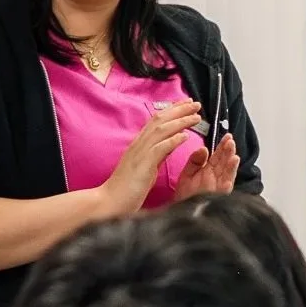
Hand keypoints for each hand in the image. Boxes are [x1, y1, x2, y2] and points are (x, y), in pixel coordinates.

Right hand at [98, 101, 201, 216]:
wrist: (109, 203)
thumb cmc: (126, 188)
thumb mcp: (144, 167)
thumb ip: (156, 154)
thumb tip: (169, 144)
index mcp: (139, 145)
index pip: (156, 122)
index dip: (172, 111)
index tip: (186, 104)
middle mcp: (138, 145)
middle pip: (160, 121)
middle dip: (179, 110)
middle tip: (195, 103)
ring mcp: (140, 154)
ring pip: (161, 131)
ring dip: (180, 122)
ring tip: (196, 117)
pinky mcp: (143, 166)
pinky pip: (159, 149)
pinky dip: (172, 140)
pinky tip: (185, 136)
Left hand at [172, 133, 239, 201]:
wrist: (178, 213)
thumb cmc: (184, 196)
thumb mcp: (187, 174)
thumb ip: (194, 161)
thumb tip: (203, 148)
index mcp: (208, 170)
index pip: (218, 156)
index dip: (222, 146)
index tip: (227, 136)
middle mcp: (215, 177)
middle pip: (224, 162)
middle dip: (228, 152)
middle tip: (230, 141)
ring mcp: (217, 187)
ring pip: (227, 175)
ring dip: (231, 166)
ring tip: (234, 156)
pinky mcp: (216, 198)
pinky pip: (223, 192)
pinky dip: (226, 186)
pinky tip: (227, 181)